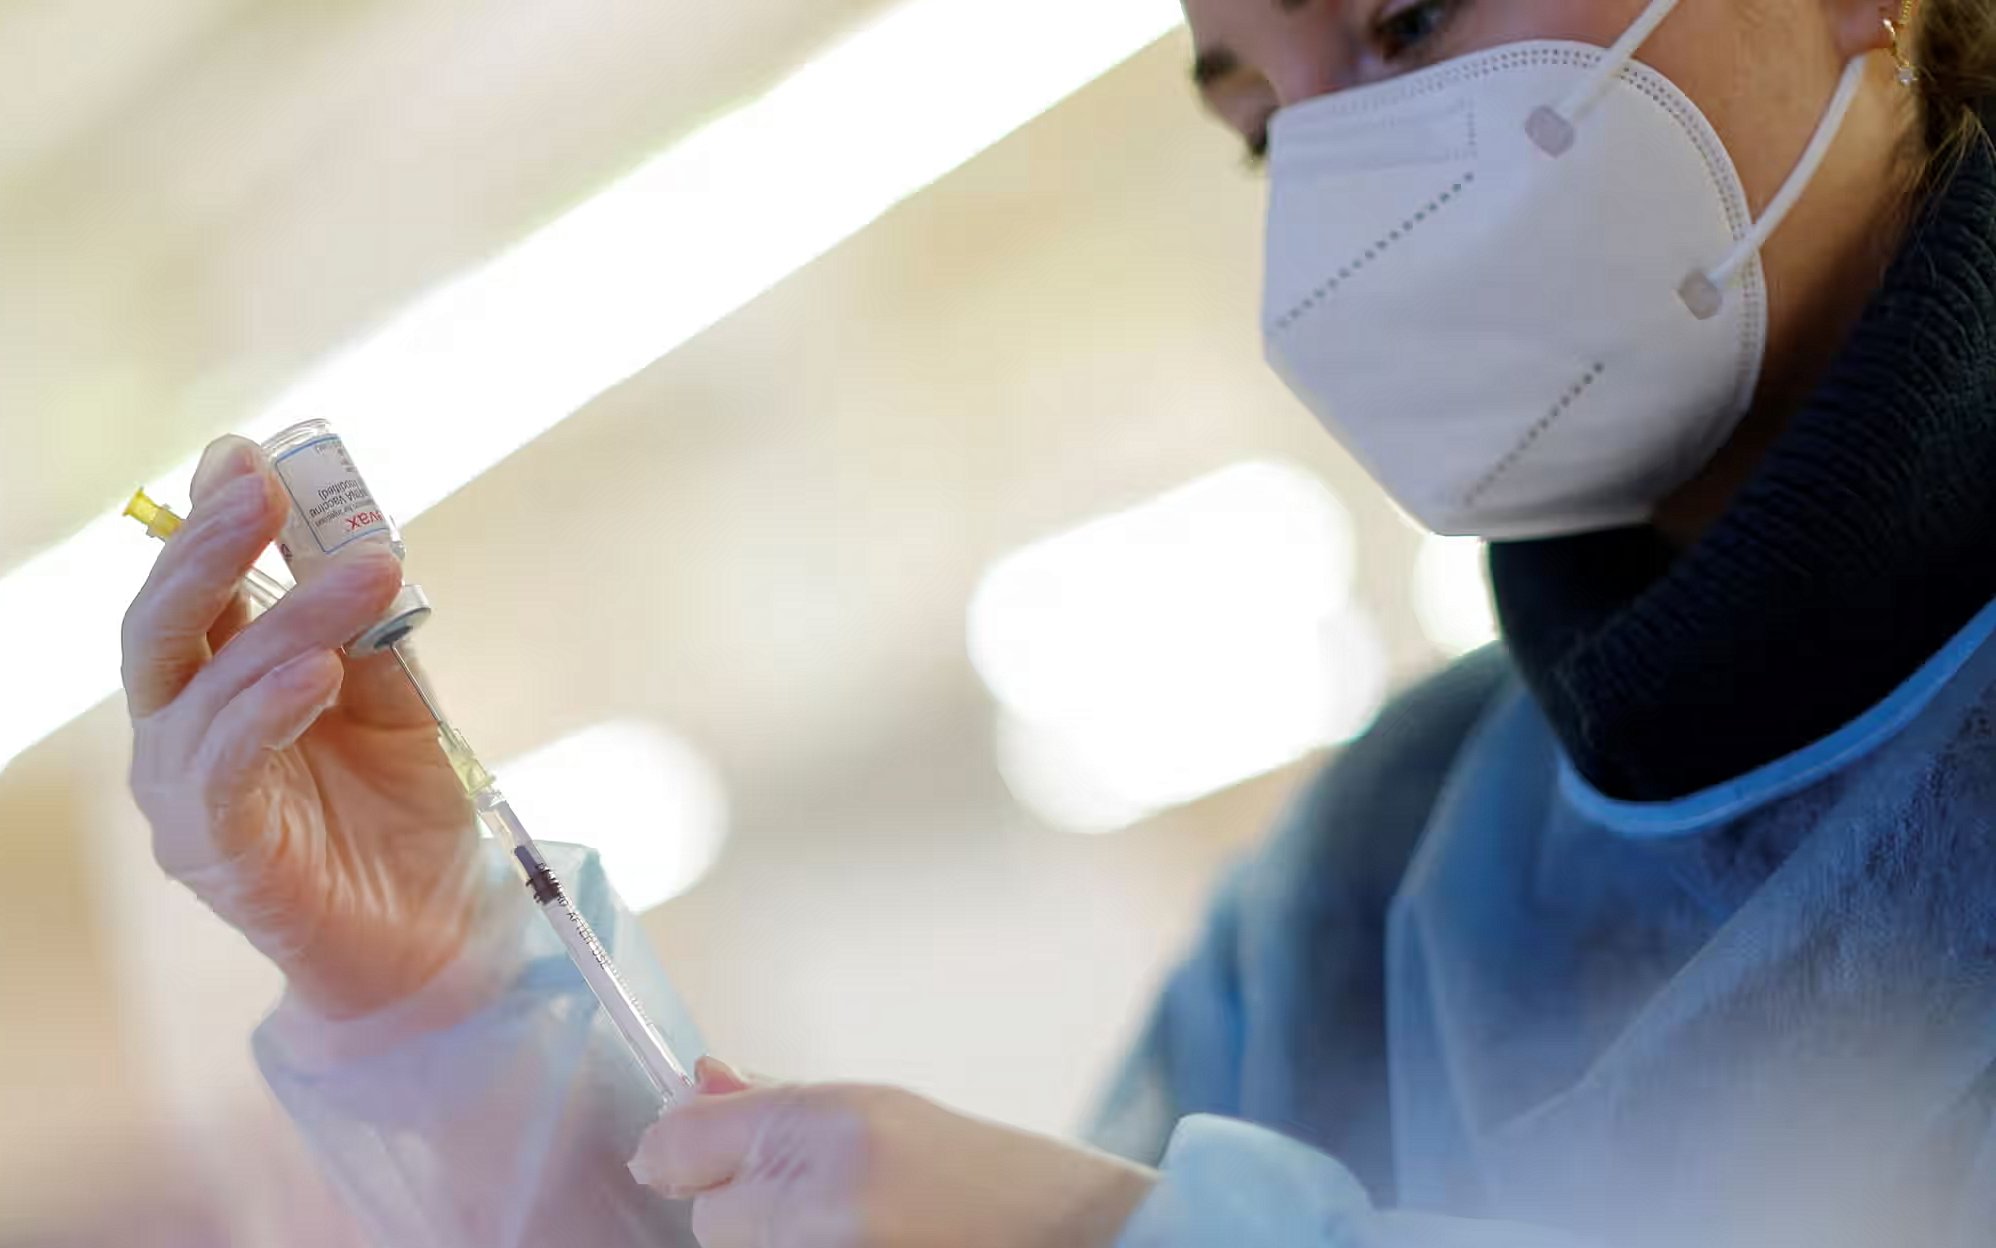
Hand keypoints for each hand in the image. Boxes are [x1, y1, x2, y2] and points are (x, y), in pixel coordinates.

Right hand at [123, 435, 485, 1018]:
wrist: (443, 933)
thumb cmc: (407, 813)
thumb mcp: (397, 701)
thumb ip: (366, 632)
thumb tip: (357, 534)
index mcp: (214, 692)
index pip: (192, 594)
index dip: (210, 520)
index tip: (249, 453)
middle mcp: (180, 738)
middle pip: (165, 626)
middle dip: (210, 546)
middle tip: (264, 483)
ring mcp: (188, 800)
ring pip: (209, 687)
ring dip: (287, 617)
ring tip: (366, 569)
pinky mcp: (219, 856)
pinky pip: (224, 770)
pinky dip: (264, 711)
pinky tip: (315, 669)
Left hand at [629, 1060, 1156, 1247]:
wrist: (1094, 1247)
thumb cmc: (1007, 1185)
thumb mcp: (893, 1116)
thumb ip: (780, 1105)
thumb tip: (695, 1082)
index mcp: (838, 1130)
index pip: (678, 1148)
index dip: (704, 1155)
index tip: (718, 1160)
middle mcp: (826, 1202)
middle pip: (712, 1222)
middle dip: (756, 1214)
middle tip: (852, 1207)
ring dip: (781, 1246)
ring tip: (880, 1230)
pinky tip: (883, 1246)